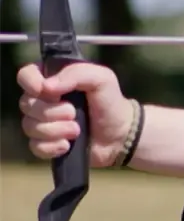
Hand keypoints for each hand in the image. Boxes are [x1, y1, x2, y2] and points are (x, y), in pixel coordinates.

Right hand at [18, 62, 132, 166]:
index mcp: (53, 80)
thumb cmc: (110, 102)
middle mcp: (43, 101)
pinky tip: (68, 145)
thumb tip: (46, 87)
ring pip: (30, 126)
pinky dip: (52, 147)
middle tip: (74, 113)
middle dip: (52, 111)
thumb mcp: (101, 79)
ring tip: (78, 130)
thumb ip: (76, 74)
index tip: (45, 90)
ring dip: (56, 129)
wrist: (121, 134)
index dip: (30, 82)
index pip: (26, 75)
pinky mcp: (46, 144)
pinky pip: (35, 147)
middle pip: (26, 104)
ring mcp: (43, 123)